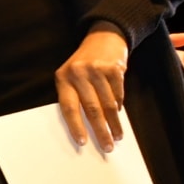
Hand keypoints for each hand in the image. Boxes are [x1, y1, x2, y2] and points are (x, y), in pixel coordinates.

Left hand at [55, 25, 131, 150]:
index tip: (82, 142)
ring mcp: (97, 70)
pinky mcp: (114, 68)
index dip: (75, 126)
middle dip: (100, 130)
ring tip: (117, 136)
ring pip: (107, 104)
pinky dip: (119, 107)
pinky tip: (120, 116)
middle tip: (107, 146)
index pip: (68, 107)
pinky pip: (118, 95)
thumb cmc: (84, 64)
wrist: (103, 37)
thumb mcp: (71, 76)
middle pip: (91, 109)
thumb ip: (74, 96)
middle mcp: (79, 73)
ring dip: (114, 123)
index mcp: (63, 78)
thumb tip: (84, 127)